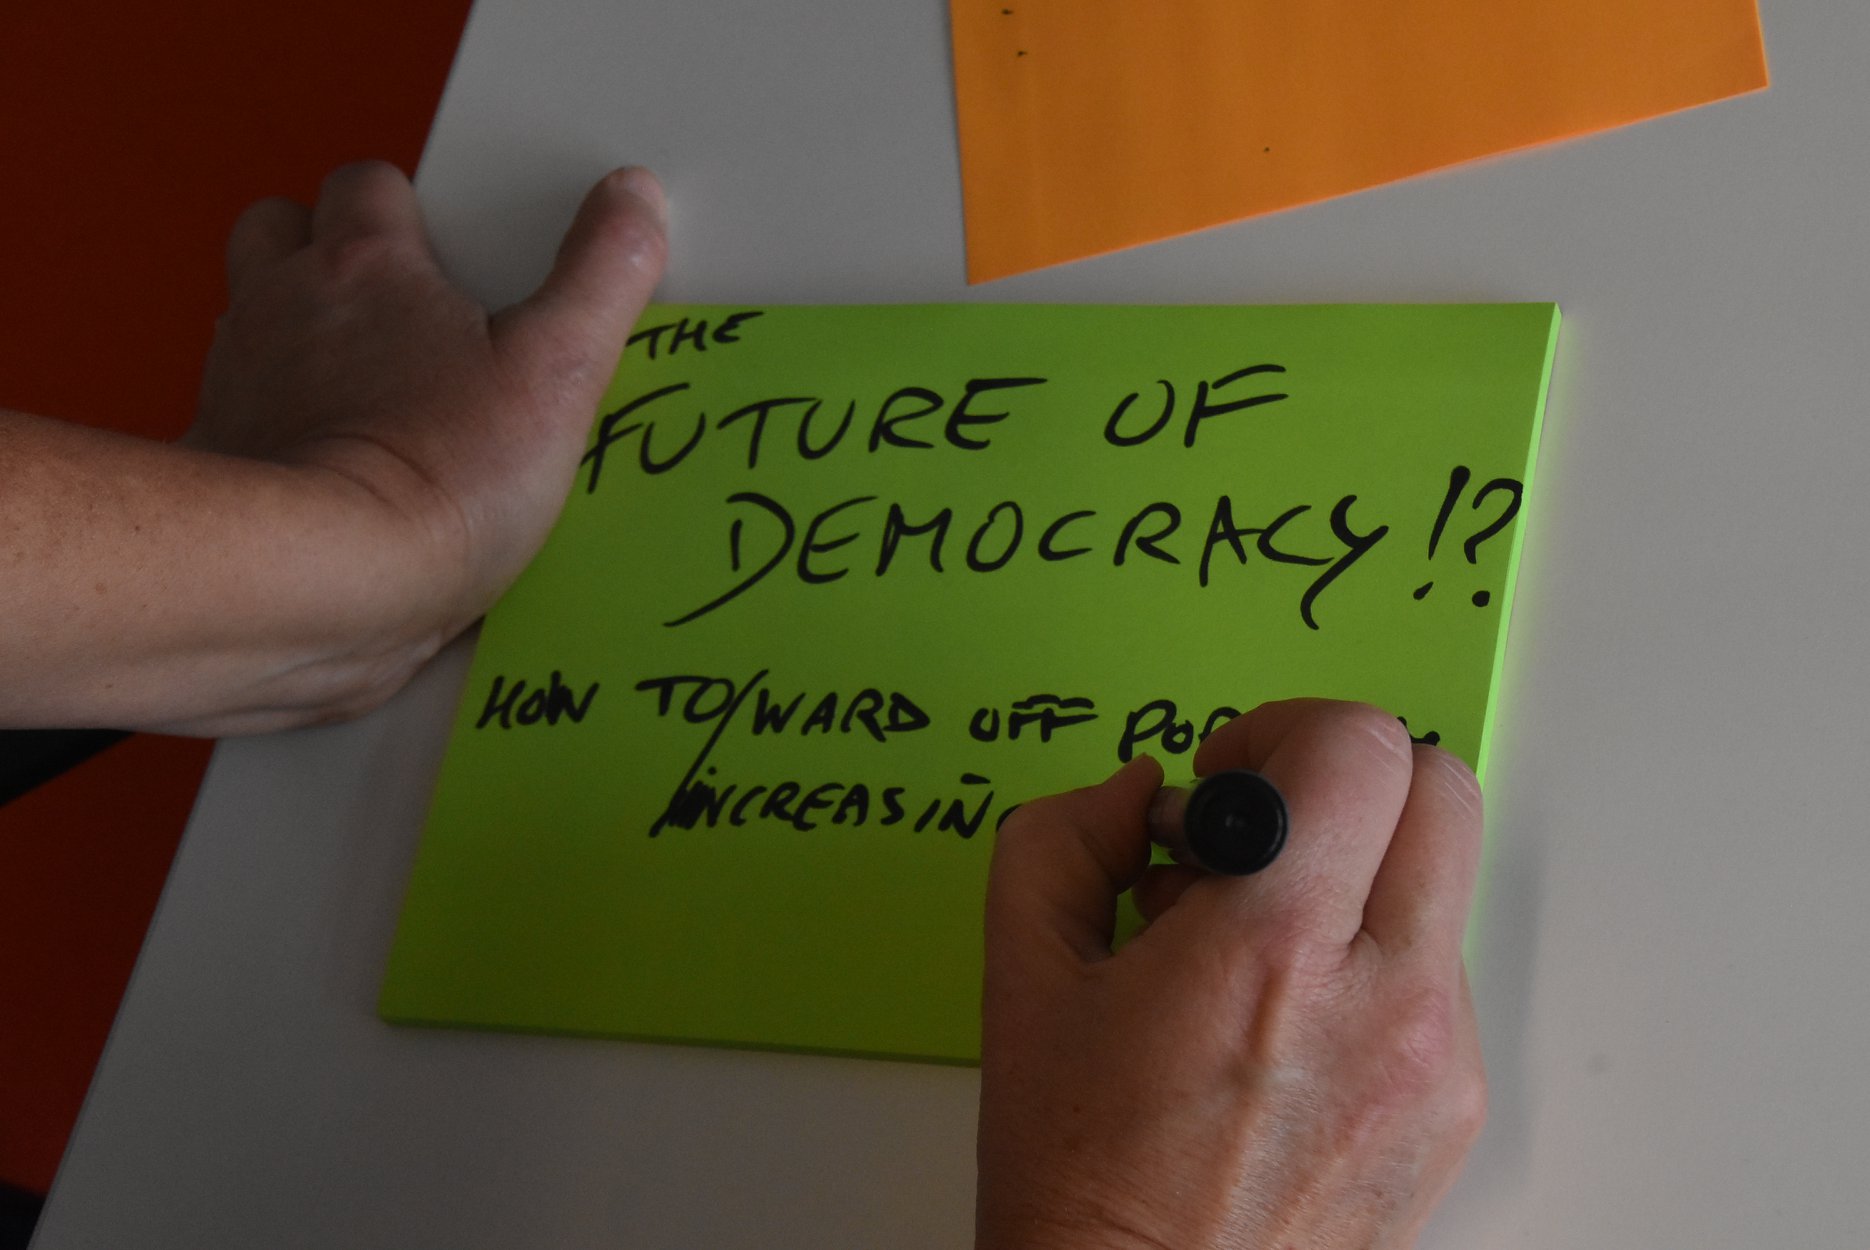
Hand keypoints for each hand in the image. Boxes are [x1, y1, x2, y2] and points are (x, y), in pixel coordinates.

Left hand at [173, 161, 665, 727]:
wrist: (327, 583)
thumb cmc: (441, 475)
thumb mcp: (560, 368)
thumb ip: (601, 275)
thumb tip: (632, 199)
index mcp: (365, 264)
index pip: (369, 185)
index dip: (409, 209)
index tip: (456, 254)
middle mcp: (283, 304)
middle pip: (281, 230)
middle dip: (329, 250)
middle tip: (399, 307)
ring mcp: (238, 379)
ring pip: (249, 317)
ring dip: (294, 332)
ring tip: (368, 384)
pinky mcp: (221, 456)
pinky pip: (239, 412)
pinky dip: (277, 422)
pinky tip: (334, 462)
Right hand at [976, 700, 1485, 1249]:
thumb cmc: (1082, 1178)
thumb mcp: (1023, 980)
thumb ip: (1066, 839)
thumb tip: (1137, 794)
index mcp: (1271, 951)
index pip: (1360, 748)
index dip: (1283, 729)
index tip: (1228, 779)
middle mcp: (1385, 1001)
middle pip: (1440, 789)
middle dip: (1346, 778)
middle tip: (1264, 828)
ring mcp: (1438, 1063)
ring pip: (1441, 880)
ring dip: (1357, 872)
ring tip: (1256, 944)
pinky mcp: (1455, 1112)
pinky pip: (1438, 973)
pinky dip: (1372, 957)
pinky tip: (1284, 1016)